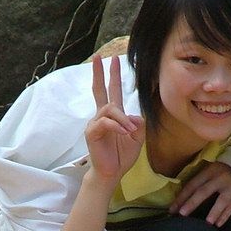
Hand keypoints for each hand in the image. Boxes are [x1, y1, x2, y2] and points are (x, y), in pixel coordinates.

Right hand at [85, 55, 144, 181]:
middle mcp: (102, 116)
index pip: (111, 91)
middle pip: (100, 90)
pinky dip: (117, 126)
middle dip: (100, 74)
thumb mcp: (137, 138)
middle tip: (99, 57)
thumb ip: (139, 124)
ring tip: (130, 131)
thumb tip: (135, 115)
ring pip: (110, 109)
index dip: (112, 75)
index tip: (112, 59)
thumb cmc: (122, 156)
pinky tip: (124, 132)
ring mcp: (95, 123)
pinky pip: (105, 123)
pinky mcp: (92, 133)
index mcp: (113, 115)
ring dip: (122, 118)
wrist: (112, 173)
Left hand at [169, 161, 230, 226]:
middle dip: (192, 203)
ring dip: (214, 212)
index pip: (193, 184)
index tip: (173, 208)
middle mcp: (220, 178)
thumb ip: (201, 179)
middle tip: (181, 214)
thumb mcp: (212, 168)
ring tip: (206, 223)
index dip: (182, 196)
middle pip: (204, 192)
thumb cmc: (226, 168)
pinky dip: (225, 216)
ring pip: (221, 201)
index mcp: (210, 171)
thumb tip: (183, 196)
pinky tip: (218, 224)